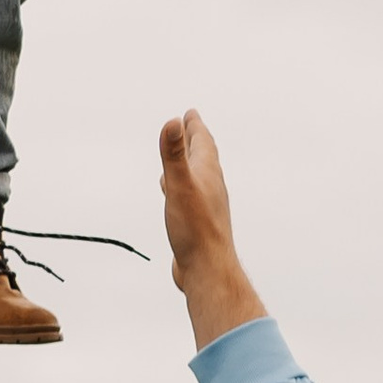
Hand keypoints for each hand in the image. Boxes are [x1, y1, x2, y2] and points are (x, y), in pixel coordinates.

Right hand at [158, 111, 267, 348]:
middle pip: (202, 157)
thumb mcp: (179, 185)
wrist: (208, 268)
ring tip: (181, 158)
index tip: (190, 114)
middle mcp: (210, 187)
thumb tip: (173, 121)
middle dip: (193, 141)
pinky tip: (175, 196)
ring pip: (197, 178)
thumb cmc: (195, 228)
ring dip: (188, 164)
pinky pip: (189, 198)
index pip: (202, 143)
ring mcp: (205, 206)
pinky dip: (181, 188)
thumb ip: (173, 154)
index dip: (194, 127)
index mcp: (207, 174)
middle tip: (188, 126)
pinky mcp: (197, 224)